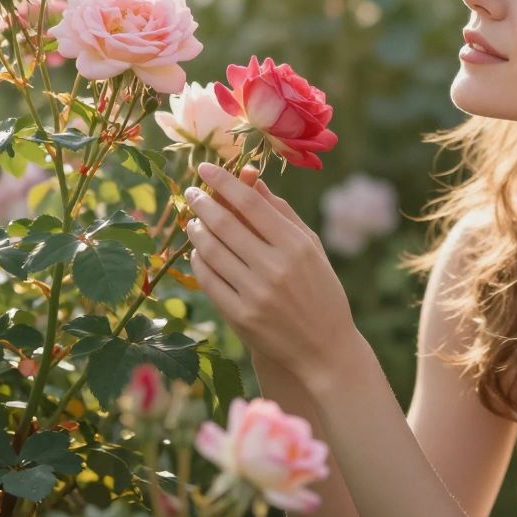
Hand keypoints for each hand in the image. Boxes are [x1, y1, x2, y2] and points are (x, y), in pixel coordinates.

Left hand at [183, 161, 358, 386]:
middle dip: (202, 202)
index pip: (251, 203)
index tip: (205, 167)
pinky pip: (209, 281)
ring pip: (212, 251)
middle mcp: (275, 267)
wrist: (325, 349)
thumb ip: (282, 213)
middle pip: (226, 224)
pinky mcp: (240, 317)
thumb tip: (252, 180)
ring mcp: (256, 294)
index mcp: (296, 245)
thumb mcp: (311, 248)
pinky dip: (198, 261)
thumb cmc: (321, 291)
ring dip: (196, 230)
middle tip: (191, 191)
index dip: (224, 181)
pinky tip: (198, 252)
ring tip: (192, 221)